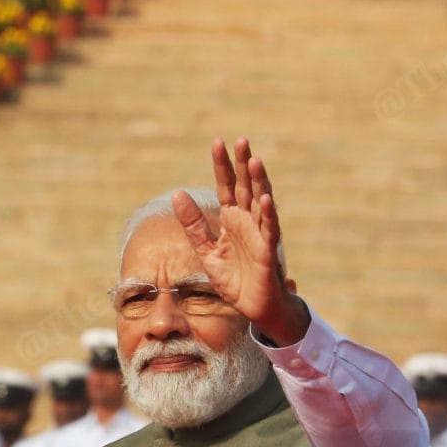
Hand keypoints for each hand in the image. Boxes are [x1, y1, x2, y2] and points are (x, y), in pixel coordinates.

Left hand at [172, 137, 309, 345]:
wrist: (252, 306)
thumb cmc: (233, 278)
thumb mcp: (206, 250)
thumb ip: (193, 224)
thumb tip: (177, 194)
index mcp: (231, 219)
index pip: (226, 186)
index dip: (222, 166)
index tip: (218, 142)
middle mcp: (247, 222)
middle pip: (246, 187)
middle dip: (243, 164)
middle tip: (241, 140)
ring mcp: (259, 234)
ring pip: (260, 202)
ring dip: (258, 182)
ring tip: (254, 161)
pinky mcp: (267, 251)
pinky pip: (269, 229)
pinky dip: (267, 214)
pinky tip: (264, 199)